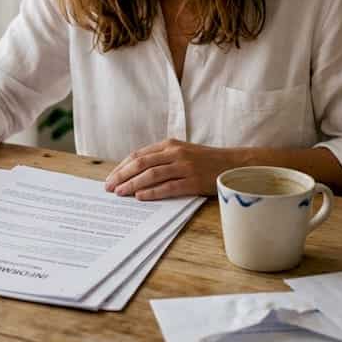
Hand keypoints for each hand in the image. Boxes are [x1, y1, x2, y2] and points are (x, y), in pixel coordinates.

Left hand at [103, 139, 241, 200]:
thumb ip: (161, 159)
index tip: (110, 178)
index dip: (122, 167)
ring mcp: (185, 167)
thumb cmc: (204, 161)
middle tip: (109, 187)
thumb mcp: (181, 153)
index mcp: (169, 145)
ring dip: (133, 184)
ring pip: (152, 175)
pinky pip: (168, 187)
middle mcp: (175, 153)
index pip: (138, 155)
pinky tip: (141, 197)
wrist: (232, 164)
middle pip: (141, 164)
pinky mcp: (193, 181)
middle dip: (122, 176)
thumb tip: (135, 173)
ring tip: (120, 193)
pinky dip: (153, 192)